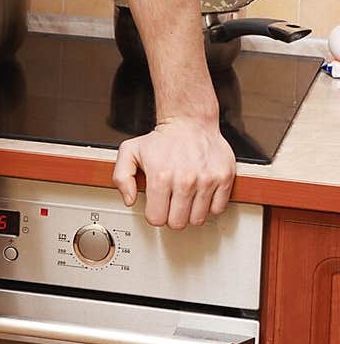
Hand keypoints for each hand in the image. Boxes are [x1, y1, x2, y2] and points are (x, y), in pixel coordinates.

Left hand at [112, 118, 235, 228]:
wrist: (189, 121)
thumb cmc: (162, 139)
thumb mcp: (130, 151)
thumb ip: (121, 177)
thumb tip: (130, 199)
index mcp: (160, 176)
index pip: (156, 219)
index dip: (154, 215)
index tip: (157, 206)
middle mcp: (184, 180)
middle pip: (177, 223)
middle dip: (172, 216)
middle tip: (171, 203)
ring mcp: (206, 180)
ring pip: (197, 219)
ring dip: (190, 213)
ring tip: (186, 198)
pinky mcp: (223, 178)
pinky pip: (217, 209)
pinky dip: (209, 206)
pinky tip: (201, 194)